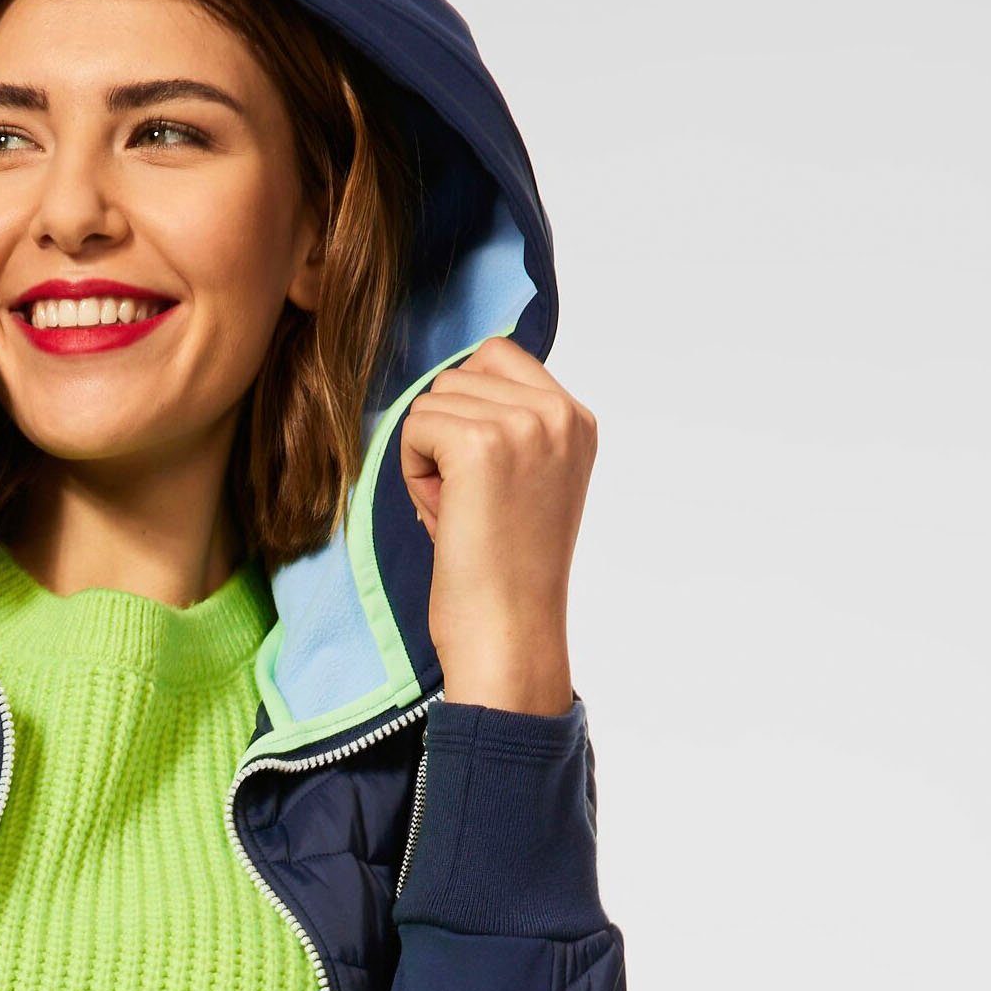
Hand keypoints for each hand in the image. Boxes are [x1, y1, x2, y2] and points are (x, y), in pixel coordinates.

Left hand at [400, 335, 594, 713]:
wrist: (510, 635)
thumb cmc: (508, 576)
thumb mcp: (529, 483)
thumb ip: (509, 428)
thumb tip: (450, 385)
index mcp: (577, 419)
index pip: (499, 356)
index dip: (468, 408)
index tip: (480, 476)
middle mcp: (558, 413)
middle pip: (460, 375)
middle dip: (447, 436)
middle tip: (469, 504)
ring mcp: (523, 425)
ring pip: (433, 400)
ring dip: (428, 457)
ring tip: (459, 514)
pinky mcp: (480, 445)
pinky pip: (415, 426)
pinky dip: (413, 472)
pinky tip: (441, 515)